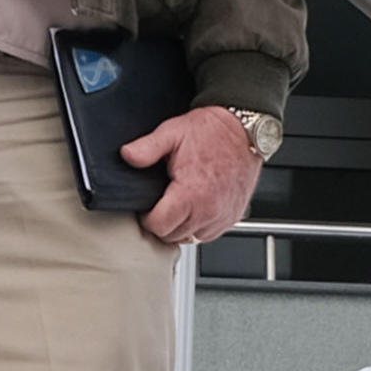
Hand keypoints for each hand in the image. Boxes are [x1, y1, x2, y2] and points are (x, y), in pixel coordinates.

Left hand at [126, 105, 266, 246]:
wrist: (243, 132)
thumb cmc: (211, 133)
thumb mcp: (172, 133)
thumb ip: (147, 147)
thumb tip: (127, 156)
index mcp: (191, 193)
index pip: (159, 227)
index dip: (146, 219)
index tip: (145, 209)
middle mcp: (209, 210)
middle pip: (173, 236)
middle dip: (161, 224)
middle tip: (157, 206)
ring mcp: (223, 216)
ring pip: (190, 238)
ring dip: (179, 227)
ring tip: (174, 207)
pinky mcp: (233, 217)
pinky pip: (208, 234)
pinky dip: (198, 226)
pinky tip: (192, 209)